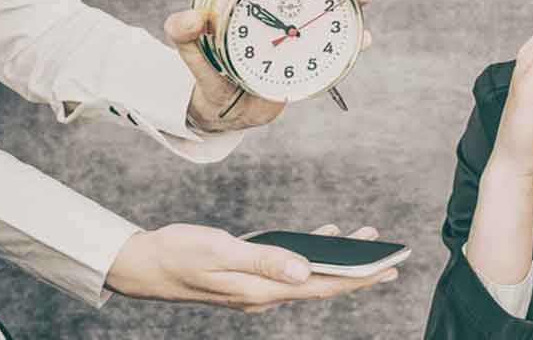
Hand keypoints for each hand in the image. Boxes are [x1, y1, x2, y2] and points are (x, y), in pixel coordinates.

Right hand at [106, 223, 398, 312]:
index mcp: (261, 292)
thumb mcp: (221, 252)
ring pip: (307, 275)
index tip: (388, 269)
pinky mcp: (249, 276)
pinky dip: (311, 253)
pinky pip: (289, 268)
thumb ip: (265, 261)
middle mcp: (263, 294)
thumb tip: (306, 271)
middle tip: (391, 259)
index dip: (358, 279)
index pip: (322, 288)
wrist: (141, 264)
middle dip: (358, 271)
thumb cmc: (177, 253)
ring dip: (337, 259)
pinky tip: (324, 239)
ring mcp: (256, 287)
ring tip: (364, 239)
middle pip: (321, 285)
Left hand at [169, 0, 373, 133]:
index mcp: (258, 6)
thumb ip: (185, 35)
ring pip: (335, 16)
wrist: (227, 110)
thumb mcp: (193, 53)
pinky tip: (361, 39)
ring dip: (353, 5)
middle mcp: (285, 18)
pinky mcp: (313, 62)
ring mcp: (302, 39)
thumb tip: (188, 19)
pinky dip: (354, 41)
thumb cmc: (210, 74)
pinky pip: (337, 48)